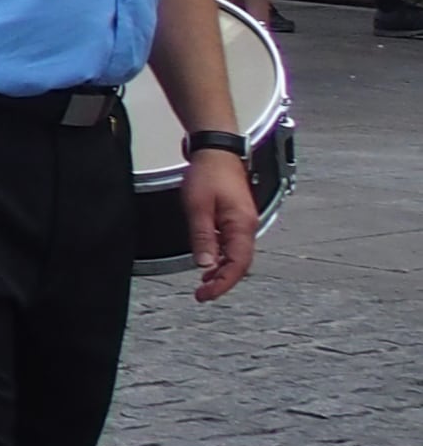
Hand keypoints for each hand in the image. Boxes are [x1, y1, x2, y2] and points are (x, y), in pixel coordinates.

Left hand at [183, 148, 259, 301]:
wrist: (216, 150)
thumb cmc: (207, 174)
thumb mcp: (198, 206)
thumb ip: (202, 236)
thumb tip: (204, 264)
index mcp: (241, 225)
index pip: (238, 264)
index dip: (223, 283)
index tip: (206, 295)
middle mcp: (246, 226)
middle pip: (240, 263)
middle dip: (222, 281)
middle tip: (201, 294)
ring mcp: (242, 222)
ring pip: (236, 255)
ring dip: (221, 270)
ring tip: (203, 284)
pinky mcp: (235, 218)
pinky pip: (232, 244)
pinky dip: (221, 257)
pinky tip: (209, 263)